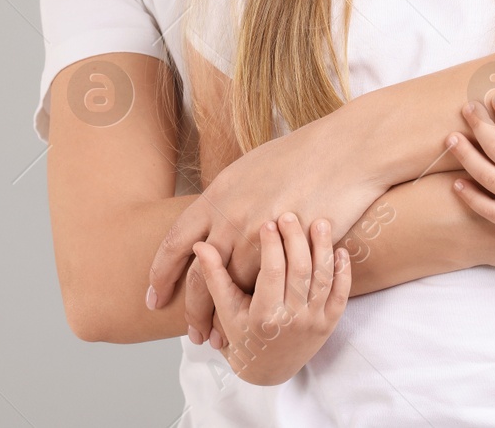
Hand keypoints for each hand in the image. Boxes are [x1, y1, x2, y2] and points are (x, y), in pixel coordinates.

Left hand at [148, 112, 382, 314]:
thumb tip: (212, 213)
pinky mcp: (288, 250)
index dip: (160, 274)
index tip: (153, 297)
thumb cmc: (299, 156)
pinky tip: (253, 328)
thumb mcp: (247, 169)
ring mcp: (259, 235)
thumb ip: (225, 197)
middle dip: (191, 311)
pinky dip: (254, 313)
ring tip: (219, 340)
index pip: (175, 243)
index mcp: (216, 196)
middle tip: (190, 333)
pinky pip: (264, 291)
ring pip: (231, 290)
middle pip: (198, 277)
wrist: (341, 153)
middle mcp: (230, 218)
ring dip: (222, 320)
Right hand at [191, 213, 350, 385]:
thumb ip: (215, 276)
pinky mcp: (330, 323)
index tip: (267, 222)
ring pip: (323, 279)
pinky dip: (343, 271)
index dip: (271, 245)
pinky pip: (341, 294)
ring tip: (319, 222)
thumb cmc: (243, 335)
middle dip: (297, 239)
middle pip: (300, 270)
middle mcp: (292, 320)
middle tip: (290, 215)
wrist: (268, 370)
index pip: (272, 272)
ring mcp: (314, 322)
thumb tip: (200, 245)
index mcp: (265, 316)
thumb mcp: (226, 309)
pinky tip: (340, 249)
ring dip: (323, 248)